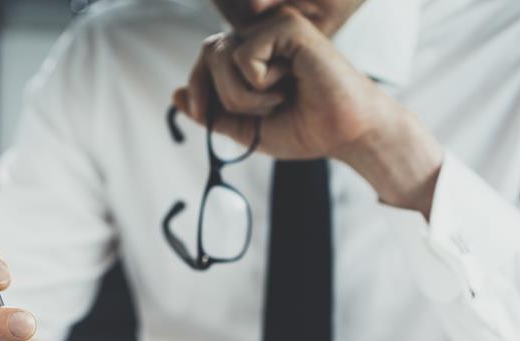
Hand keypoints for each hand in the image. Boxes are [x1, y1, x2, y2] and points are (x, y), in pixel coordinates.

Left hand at [173, 7, 442, 217]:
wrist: (344, 135)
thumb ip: (211, 113)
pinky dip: (257, 85)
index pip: (205, 56)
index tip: (201, 114)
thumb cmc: (305, 129)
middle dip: (219, 95)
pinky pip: (242, 56)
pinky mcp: (287, 26)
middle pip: (208, 52)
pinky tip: (289, 84)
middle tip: (256, 112)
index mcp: (253, 54)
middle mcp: (262, 35)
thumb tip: (174, 95)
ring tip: (278, 100)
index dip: (195, 85)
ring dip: (242, 95)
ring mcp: (274, 27)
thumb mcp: (246, 128)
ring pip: (221, 56)